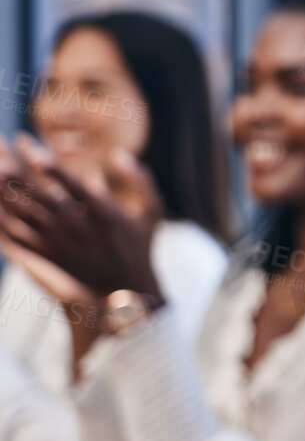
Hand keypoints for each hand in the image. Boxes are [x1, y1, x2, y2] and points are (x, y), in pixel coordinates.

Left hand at [0, 137, 162, 303]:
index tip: (34, 149)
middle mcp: (80, 229)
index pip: (74, 186)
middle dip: (20, 178)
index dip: (53, 168)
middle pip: (43, 199)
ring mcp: (62, 244)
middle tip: (0, 159)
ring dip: (8, 197)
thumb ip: (140, 180)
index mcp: (104, 215)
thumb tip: (119, 153)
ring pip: (28, 217)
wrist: (126, 291)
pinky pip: (21, 238)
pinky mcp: (49, 257)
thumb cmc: (140, 246)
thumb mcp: (152, 212)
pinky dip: (5, 222)